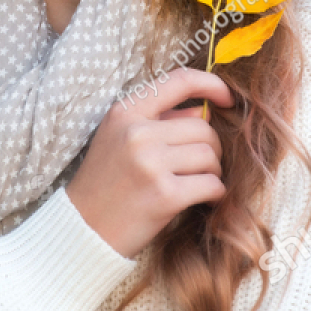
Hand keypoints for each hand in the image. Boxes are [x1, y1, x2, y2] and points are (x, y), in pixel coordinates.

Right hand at [65, 69, 231, 259]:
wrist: (83, 229)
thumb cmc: (104, 183)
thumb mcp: (119, 140)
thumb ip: (160, 120)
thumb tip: (203, 110)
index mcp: (125, 112)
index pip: (179, 81)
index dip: (211, 84)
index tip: (227, 98)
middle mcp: (137, 133)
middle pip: (202, 128)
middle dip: (211, 148)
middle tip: (202, 166)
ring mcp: (151, 163)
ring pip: (210, 156)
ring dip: (213, 172)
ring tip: (200, 183)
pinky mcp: (165, 195)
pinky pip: (212, 185)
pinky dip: (216, 193)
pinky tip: (206, 199)